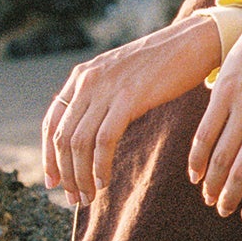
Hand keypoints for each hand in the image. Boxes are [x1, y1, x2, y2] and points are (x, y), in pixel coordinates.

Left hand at [43, 14, 219, 207]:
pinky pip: (104, 140)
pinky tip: (104, 181)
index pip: (50, 123)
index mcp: (82, 77)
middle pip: (62, 138)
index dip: (48, 156)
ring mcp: (107, 89)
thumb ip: (101, 97)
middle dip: (65, 173)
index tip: (54, 181)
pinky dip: (100, 166)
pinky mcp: (129, 98)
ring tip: (89, 197)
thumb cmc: (162, 64)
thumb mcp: (120, 76)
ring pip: (79, 143)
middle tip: (74, 198)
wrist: (192, 42)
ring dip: (81, 176)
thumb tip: (91, 130)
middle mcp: (87, 82)